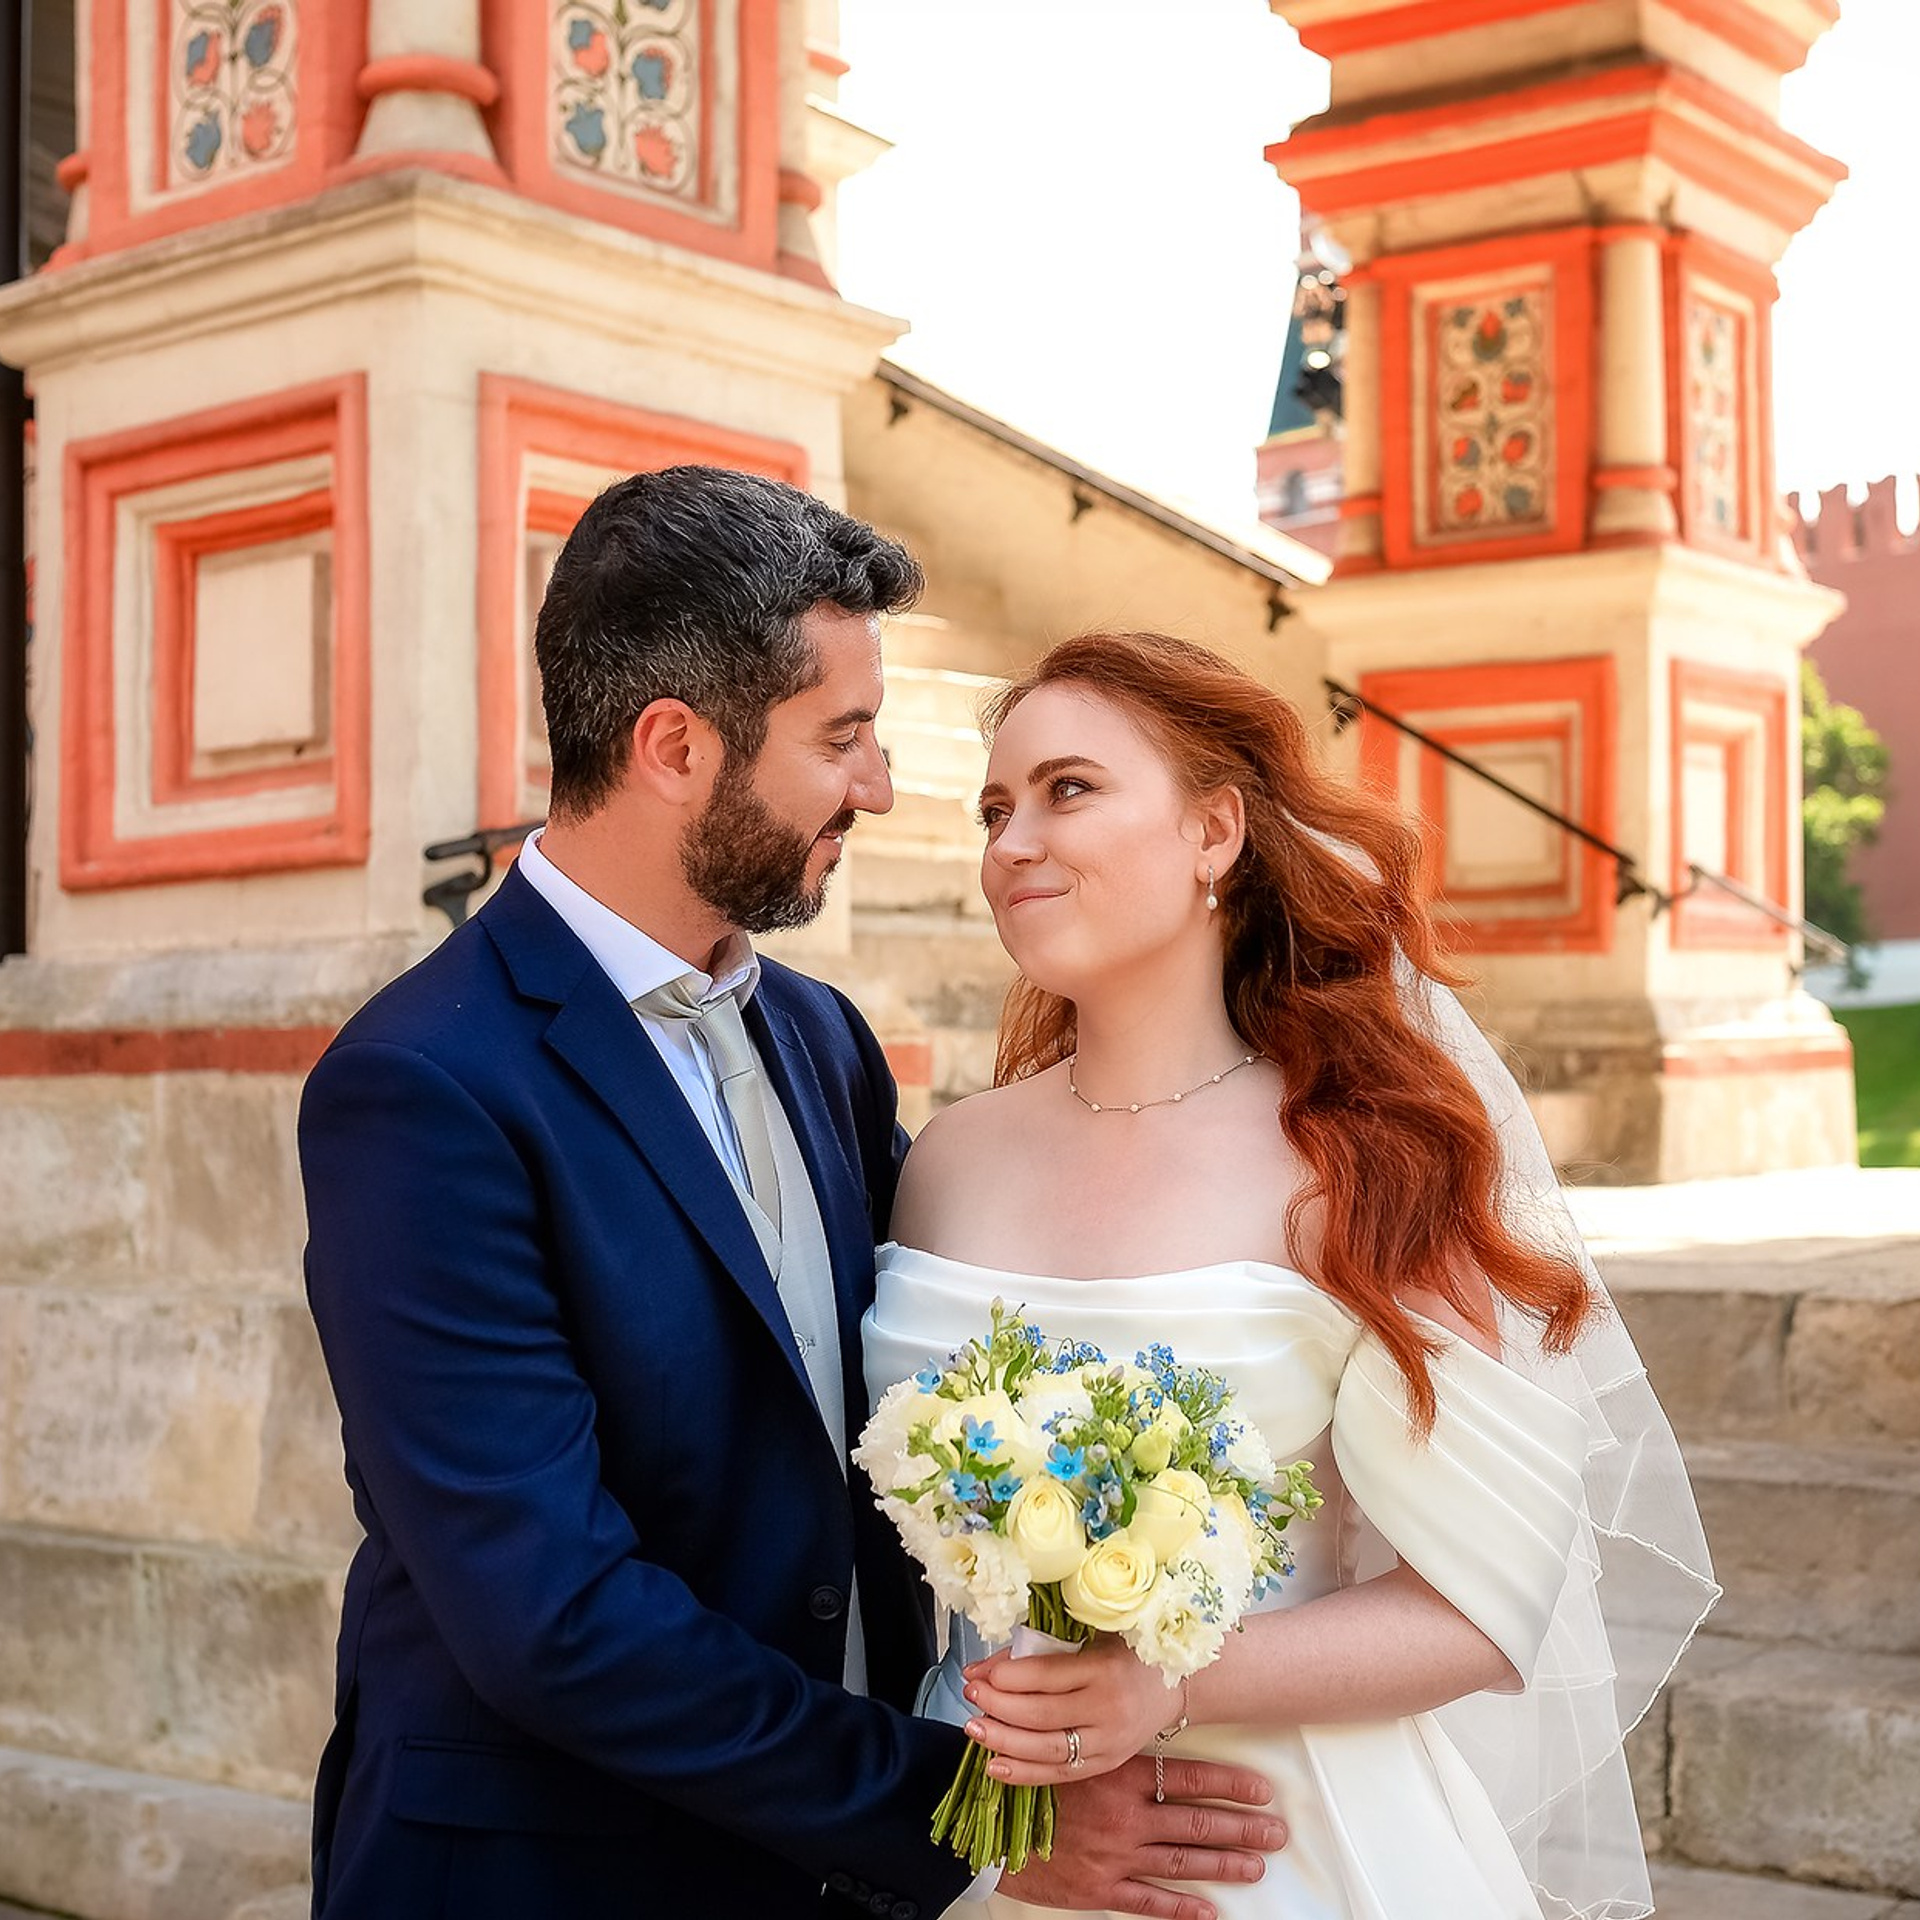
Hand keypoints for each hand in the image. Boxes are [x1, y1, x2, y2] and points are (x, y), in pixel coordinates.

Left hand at [962, 1636, 1176, 1783]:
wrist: (1175, 1685)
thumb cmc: (1126, 1652)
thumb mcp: (1088, 1637)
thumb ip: (1038, 1651)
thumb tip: (984, 1667)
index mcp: (1103, 1668)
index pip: (1045, 1676)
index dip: (1006, 1676)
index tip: (978, 1672)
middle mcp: (1107, 1709)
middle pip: (1040, 1716)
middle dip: (997, 1706)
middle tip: (970, 1695)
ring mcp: (1107, 1743)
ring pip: (1046, 1750)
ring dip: (1003, 1742)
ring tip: (974, 1728)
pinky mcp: (1105, 1764)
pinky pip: (1059, 1775)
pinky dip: (1023, 1773)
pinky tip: (994, 1766)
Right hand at [1000, 1754, 1284, 1919]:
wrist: (984, 1823)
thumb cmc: (1027, 1777)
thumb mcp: (1070, 1745)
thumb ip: (1108, 1742)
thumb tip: (1143, 1723)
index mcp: (1120, 1773)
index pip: (1191, 1777)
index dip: (1230, 1785)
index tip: (1262, 1790)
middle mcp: (1126, 1816)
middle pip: (1197, 1822)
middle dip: (1241, 1828)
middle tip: (1276, 1833)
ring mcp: (1116, 1856)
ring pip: (1182, 1861)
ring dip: (1223, 1863)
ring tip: (1256, 1865)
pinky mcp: (1100, 1889)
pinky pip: (1149, 1902)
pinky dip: (1181, 1909)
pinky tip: (1209, 1911)